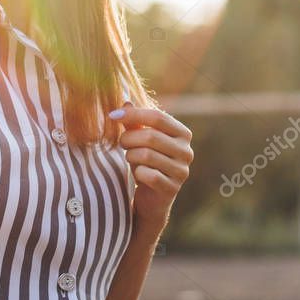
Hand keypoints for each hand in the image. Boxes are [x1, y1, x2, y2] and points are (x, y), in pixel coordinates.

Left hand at [111, 102, 193, 229]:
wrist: (152, 196)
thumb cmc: (146, 162)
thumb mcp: (140, 140)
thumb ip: (134, 122)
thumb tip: (125, 102)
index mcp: (182, 133)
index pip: (158, 117)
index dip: (134, 114)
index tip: (113, 115)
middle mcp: (186, 151)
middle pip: (151, 136)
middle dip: (129, 138)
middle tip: (122, 143)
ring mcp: (182, 171)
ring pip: (147, 155)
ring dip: (131, 156)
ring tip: (130, 158)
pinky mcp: (173, 188)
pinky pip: (149, 175)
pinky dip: (138, 173)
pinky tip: (138, 174)